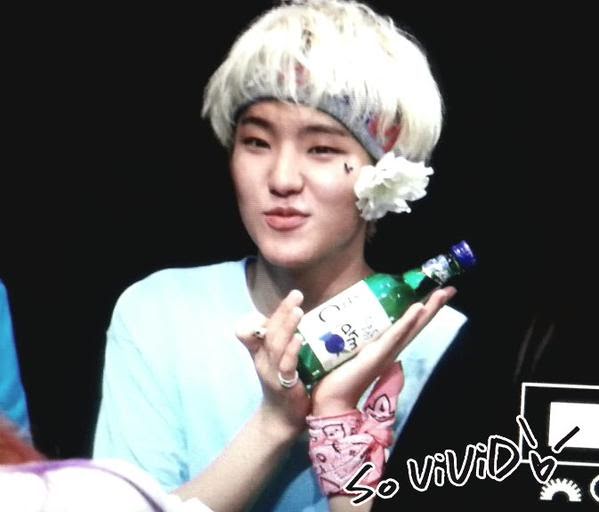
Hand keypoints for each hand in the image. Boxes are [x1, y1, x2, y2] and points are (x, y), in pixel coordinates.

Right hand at [236, 290, 309, 435]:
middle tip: (297, 295)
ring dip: (287, 326)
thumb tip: (309, 324)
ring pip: (277, 345)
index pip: (268, 325)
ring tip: (298, 311)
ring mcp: (272, 372)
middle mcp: (265, 359)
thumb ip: (288, 343)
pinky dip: (291, 351)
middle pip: (271, 330)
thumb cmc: (285, 387)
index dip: (279, 311)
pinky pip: (285, 365)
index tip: (293, 296)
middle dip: (284, 311)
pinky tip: (299, 339)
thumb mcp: (282, 361)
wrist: (281, 419)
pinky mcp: (283, 385)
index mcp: (264, 352)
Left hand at [311, 287, 455, 415]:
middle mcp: (390, 350)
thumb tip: (356, 321)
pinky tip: (417, 309)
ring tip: (441, 294)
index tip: (439, 293)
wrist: (332, 400)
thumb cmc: (338, 376)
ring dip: (427, 310)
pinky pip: (394, 336)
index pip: (409, 326)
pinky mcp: (376, 355)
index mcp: (386, 348)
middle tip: (450, 289)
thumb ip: (357, 339)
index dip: (424, 310)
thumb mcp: (351, 350)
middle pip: (416, 325)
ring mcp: (385, 352)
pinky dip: (407, 323)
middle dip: (433, 307)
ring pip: (411, 328)